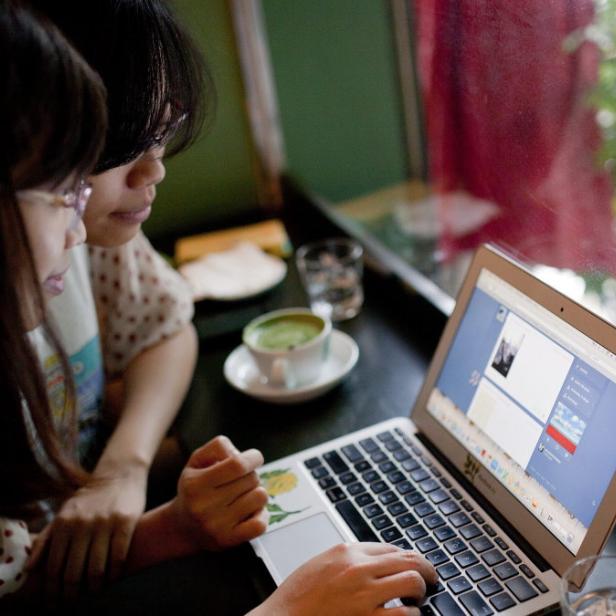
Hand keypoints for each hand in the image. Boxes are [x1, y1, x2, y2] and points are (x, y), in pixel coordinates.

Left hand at [27, 464, 147, 597]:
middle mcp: (82, 524)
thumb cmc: (90, 498)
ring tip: (95, 590)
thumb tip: (30, 568)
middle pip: (74, 571)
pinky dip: (115, 573)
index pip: (54, 566)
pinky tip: (113, 577)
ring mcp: (105, 523)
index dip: (53, 589)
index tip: (54, 600)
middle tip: (73, 599)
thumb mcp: (64, 513)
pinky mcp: (125, 522)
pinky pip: (118, 556)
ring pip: (96, 568)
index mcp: (64, 523)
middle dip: (72, 592)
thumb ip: (46, 539)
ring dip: (95, 587)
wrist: (119, 473)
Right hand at [171, 435, 267, 549]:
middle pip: (251, 479)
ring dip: (257, 493)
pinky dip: (261, 514)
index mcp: (195, 484)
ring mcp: (216, 526)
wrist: (182, 526)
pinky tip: (250, 511)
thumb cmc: (195, 487)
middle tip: (240, 481)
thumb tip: (239, 454)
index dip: (253, 457)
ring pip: (260, 498)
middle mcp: (204, 506)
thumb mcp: (197, 460)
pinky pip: (260, 524)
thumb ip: (218, 447)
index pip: (237, 465)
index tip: (254, 457)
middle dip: (251, 474)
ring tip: (243, 495)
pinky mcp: (228, 540)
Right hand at [250, 543, 437, 615]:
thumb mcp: (320, 564)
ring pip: (413, 583)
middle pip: (409, 559)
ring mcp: (363, 595)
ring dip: (419, 593)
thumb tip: (376, 559)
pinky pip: (404, 615)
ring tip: (414, 601)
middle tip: (431, 580)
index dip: (407, 558)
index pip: (392, 547)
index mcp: (346, 551)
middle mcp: (358, 568)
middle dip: (426, 570)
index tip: (413, 566)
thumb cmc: (296, 597)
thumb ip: (347, 559)